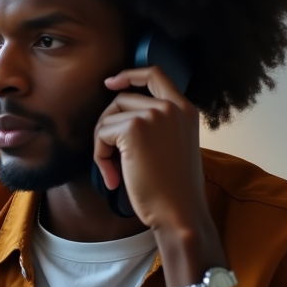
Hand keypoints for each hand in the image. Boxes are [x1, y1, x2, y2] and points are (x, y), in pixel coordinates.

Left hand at [93, 66, 227, 286]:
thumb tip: (117, 111)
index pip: (155, 73)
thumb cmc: (173, 189)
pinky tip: (113, 178)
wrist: (179, 213)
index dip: (130, 74)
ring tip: (115, 172)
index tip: (111, 82)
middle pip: (122, 98)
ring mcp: (153, 114)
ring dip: (103, 145)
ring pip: (108, 117)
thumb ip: (157, 124)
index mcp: (186, 109)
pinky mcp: (134, 128)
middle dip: (109, 126)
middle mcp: (171, 106)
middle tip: (112, 160)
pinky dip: (100, 157)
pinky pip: (101, 134)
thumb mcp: (173, 145)